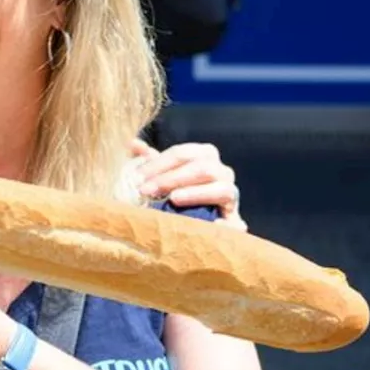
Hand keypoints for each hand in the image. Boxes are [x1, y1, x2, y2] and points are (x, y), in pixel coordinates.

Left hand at [130, 139, 246, 231]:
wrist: (191, 219)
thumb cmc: (171, 190)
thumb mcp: (159, 174)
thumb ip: (147, 160)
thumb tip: (133, 144)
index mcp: (204, 156)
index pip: (182, 154)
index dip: (159, 164)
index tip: (137, 177)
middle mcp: (222, 172)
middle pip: (203, 168)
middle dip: (172, 178)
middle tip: (146, 191)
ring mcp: (231, 196)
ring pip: (223, 189)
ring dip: (197, 193)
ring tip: (174, 199)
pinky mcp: (235, 221)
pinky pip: (236, 223)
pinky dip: (226, 225)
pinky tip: (209, 225)